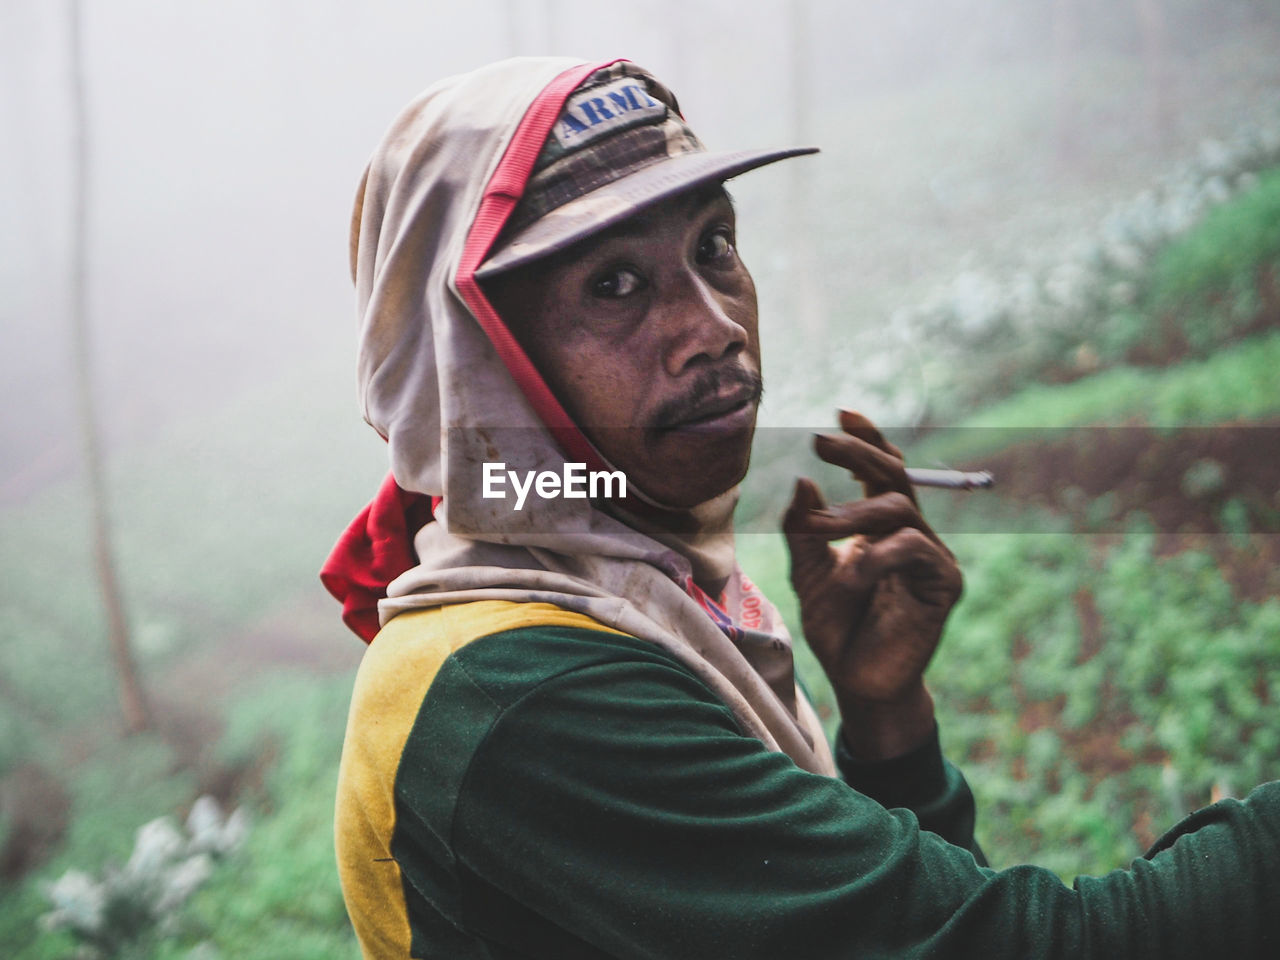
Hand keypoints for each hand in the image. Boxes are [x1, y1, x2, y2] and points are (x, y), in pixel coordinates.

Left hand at [782, 410, 961, 759]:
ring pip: (898, 508)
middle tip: (822, 441)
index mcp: (882, 526)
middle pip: (895, 476)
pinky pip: (913, 548)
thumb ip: (803, 528)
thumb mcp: (807, 571)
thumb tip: (803, 479)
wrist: (857, 680)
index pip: (881, 471)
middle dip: (859, 454)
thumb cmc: (837, 626)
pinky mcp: (944, 583)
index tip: (842, 413)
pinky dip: (876, 556)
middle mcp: (910, 534)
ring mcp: (930, 557)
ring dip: (852, 513)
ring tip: (818, 529)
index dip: (868, 439)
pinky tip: (852, 574)